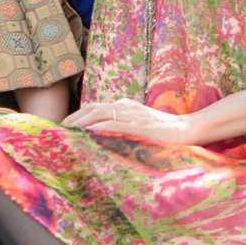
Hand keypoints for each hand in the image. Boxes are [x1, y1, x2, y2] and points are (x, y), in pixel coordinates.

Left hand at [65, 98, 198, 144]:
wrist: (186, 129)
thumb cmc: (162, 131)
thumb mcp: (137, 126)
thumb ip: (121, 128)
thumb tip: (101, 138)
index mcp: (123, 106)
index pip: (94, 107)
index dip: (77, 116)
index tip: (64, 126)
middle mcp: (125, 107)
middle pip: (92, 108)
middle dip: (73, 118)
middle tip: (59, 129)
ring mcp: (132, 115)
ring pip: (100, 114)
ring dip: (81, 122)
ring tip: (67, 131)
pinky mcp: (139, 125)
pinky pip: (116, 124)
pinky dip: (100, 127)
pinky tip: (89, 132)